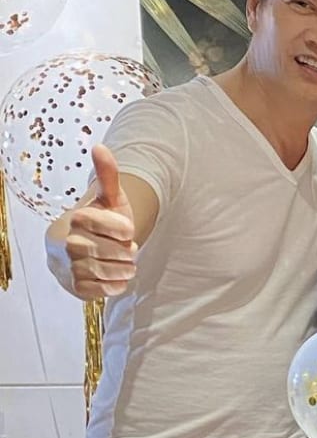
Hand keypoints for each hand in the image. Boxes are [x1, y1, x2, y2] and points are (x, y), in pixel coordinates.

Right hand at [64, 146, 136, 299]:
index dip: (126, 231)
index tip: (126, 231)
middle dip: (126, 252)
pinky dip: (115, 285)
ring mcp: (69, 266)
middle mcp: (68, 242)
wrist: (84, 248)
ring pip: (108, 272)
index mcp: (78, 218)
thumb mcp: (110, 199)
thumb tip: (100, 147)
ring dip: (124, 269)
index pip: (117, 228)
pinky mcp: (74, 286)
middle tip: (127, 249)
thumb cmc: (102, 222)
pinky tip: (114, 276)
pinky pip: (102, 291)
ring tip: (124, 263)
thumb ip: (108, 175)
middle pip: (113, 252)